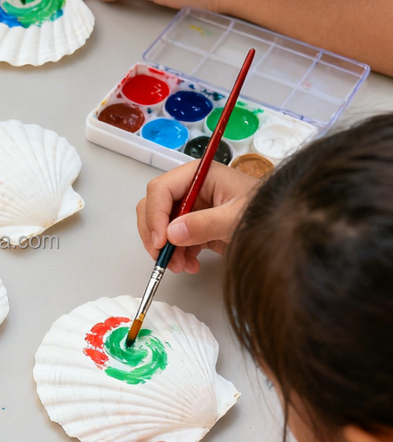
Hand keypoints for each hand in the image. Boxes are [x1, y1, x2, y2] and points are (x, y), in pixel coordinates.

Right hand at [137, 161, 259, 272]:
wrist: (286, 229)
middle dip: (156, 233)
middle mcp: (192, 189)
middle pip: (155, 206)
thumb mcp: (236, 218)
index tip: (160, 240)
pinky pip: (175, 239)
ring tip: (180, 266)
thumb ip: (204, 224)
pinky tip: (190, 265)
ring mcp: (193, 208)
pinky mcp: (197, 226)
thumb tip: (173, 233)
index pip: (162, 189)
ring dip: (166, 248)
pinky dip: (177, 254)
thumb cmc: (269, 213)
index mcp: (200, 176)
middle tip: (163, 256)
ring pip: (162, 226)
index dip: (155, 214)